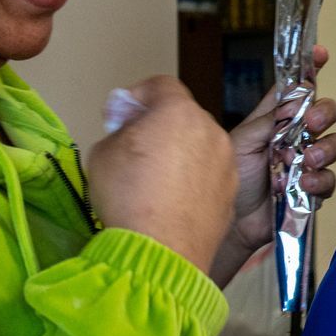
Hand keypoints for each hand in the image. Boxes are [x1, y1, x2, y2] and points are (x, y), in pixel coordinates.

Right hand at [88, 76, 237, 273]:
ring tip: (154, 178)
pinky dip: (193, 179)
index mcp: (179, 113)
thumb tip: (131, 128)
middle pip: (184, 116)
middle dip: (161, 125)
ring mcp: (226, 162)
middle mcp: (211, 132)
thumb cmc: (128, 196)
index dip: (138, 95)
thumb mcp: (104, 151)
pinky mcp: (231, 192)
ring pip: (200, 146)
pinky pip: (209, 174)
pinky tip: (171, 199)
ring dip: (180, 152)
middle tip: (136, 146)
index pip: (161, 85)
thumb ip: (121, 129)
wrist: (160, 249)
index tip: (123, 114)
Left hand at [215, 45, 335, 286]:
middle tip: (313, 120)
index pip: (293, 90)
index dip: (309, 70)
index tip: (320, 53)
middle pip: (324, 114)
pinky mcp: (310, 193)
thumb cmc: (223, 183)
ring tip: (307, 159)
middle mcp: (292, 140)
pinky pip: (330, 180)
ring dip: (326, 148)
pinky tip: (303, 185)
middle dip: (325, 111)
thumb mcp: (239, 143)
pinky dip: (320, 181)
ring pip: (335, 145)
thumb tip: (292, 107)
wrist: (226, 225)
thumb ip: (267, 123)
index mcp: (271, 121)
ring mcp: (304, 166)